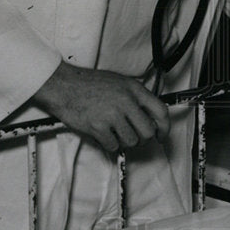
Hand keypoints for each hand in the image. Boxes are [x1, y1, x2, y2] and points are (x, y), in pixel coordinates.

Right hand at [32, 61, 169, 152]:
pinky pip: (113, 146)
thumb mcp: (120, 82)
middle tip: (135, 138)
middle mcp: (126, 102)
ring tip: (115, 133)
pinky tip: (104, 135)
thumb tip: (149, 117)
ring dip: (125, 142)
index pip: (160, 111)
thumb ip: (136, 97)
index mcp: (134, 90)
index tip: (161, 136)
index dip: (164, 128)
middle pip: (147, 131)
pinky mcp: (98, 127)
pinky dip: (109, 145)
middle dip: (143, 139)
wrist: (64, 86)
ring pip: (131, 141)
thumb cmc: (89, 84)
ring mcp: (112, 115)